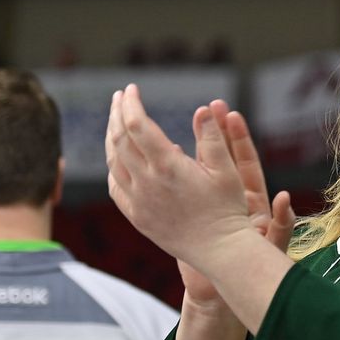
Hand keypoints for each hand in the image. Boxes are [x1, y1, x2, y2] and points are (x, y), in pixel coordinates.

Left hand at [105, 84, 251, 272]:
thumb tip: (203, 108)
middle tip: (120, 97)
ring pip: (113, 162)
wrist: (219, 250)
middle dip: (116, 114)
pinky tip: (119, 158)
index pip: (137, 125)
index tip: (132, 89)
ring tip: (116, 122)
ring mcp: (138, 201)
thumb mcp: (227, 169)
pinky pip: (115, 186)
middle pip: (119, 140)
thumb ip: (212, 137)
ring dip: (111, 137)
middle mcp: (147, 182)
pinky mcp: (137, 217)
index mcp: (168, 166)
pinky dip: (113, 166)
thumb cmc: (228, 208)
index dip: (131, 104)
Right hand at [179, 100, 294, 306]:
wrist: (226, 287)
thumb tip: (287, 199)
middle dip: (219, 132)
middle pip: (226, 159)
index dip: (239, 140)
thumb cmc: (254, 266)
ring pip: (205, 169)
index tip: (233, 115)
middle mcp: (234, 198)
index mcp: (254, 200)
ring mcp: (213, 202)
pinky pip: (187, 183)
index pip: (247, 163)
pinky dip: (179, 168)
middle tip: (214, 106)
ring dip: (200, 145)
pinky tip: (168, 151)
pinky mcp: (196, 211)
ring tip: (194, 119)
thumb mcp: (272, 243)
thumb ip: (282, 223)